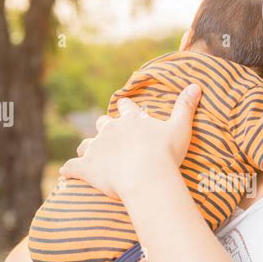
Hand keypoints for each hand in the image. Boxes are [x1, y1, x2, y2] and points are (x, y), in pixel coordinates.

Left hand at [60, 84, 201, 198]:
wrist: (146, 176)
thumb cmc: (165, 153)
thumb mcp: (180, 129)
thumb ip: (186, 107)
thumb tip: (196, 85)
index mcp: (131, 120)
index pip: (126, 107)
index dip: (126, 107)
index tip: (125, 107)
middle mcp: (111, 129)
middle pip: (102, 123)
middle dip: (105, 128)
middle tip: (110, 136)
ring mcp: (96, 148)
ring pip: (86, 144)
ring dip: (87, 148)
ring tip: (89, 154)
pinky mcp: (86, 167)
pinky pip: (72, 166)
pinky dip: (69, 170)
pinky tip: (66, 173)